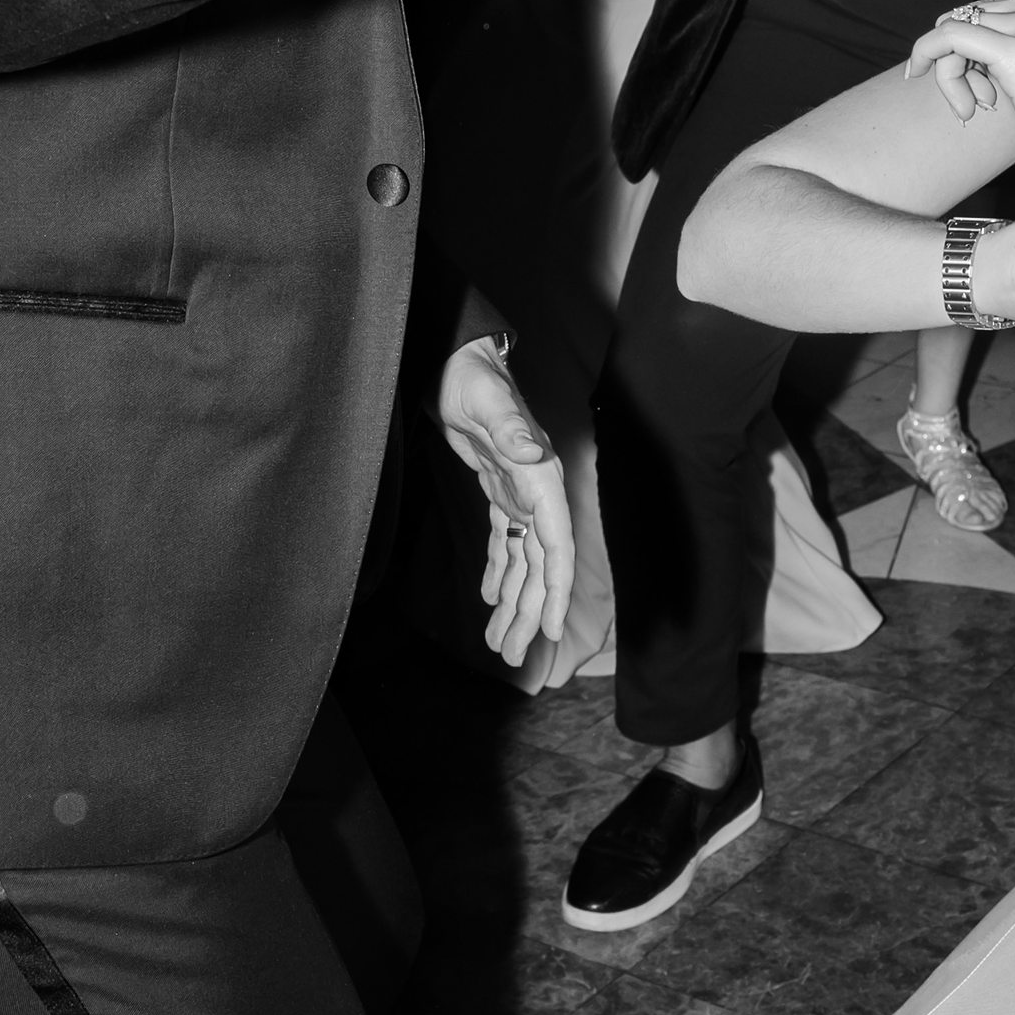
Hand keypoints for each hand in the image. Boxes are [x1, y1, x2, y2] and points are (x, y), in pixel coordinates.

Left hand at [437, 335, 572, 666]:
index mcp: (541, 479)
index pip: (556, 546)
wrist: (458, 361)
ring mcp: (519, 494)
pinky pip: (505, 543)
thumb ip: (511, 430)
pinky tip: (491, 600)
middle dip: (529, 611)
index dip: (556, 590)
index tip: (552, 629)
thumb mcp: (488, 402)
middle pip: (539, 566)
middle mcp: (537, 492)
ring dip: (513, 601)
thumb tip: (534, 453)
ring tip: (500, 642)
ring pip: (523, 561)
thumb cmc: (472, 377)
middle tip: (511, 653)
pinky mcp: (499, 491)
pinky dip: (499, 573)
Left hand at [907, 0, 1014, 200]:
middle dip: (958, 63)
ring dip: (950, 75)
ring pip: (952, 30)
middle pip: (965, 19)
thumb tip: (989, 49)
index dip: (971, 52)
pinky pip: (946, 38)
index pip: (984, 14)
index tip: (983, 92)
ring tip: (975, 110)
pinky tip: (956, 104)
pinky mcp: (1013, 52)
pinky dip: (930, 62)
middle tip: (976, 105)